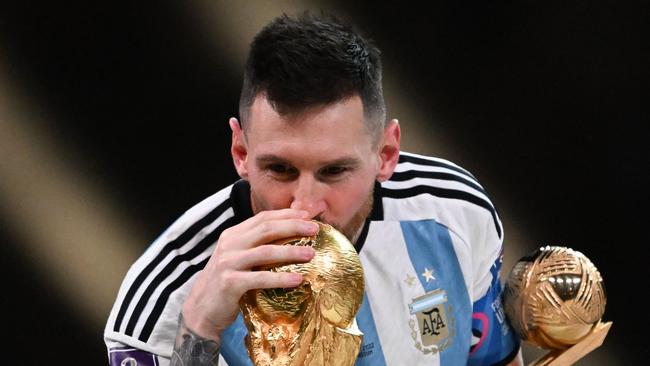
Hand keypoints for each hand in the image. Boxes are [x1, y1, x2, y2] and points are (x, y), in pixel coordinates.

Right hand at [180, 209, 317, 343]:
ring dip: (291, 251)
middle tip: (315, 229)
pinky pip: (260, 278)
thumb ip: (258, 245)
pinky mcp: (230, 283)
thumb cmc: (227, 282)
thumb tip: (291, 234)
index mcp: (233, 234)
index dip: (286, 214)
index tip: (309, 215)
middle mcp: (230, 244)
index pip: (263, 218)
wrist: (201, 310)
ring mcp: (228, 263)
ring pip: (265, 251)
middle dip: (293, 226)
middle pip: (266, 229)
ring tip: (312, 254)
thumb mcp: (239, 258)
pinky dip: (281, 278)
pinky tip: (298, 280)